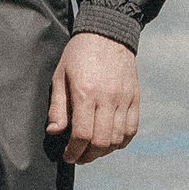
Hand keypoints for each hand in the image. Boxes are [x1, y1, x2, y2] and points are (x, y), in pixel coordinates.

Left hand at [47, 32, 139, 165]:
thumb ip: (58, 107)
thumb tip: (54, 132)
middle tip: (78, 157)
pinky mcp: (134, 98)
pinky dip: (121, 141)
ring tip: (92, 150)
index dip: (74, 151)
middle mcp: (107, 98)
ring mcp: (124, 99)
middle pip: (102, 142)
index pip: (82, 135)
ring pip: (118, 138)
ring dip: (104, 151)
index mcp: (86, 93)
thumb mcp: (60, 76)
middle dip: (88, 156)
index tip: (67, 155)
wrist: (108, 32)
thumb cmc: (78, 54)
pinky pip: (132, 129)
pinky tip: (110, 141)